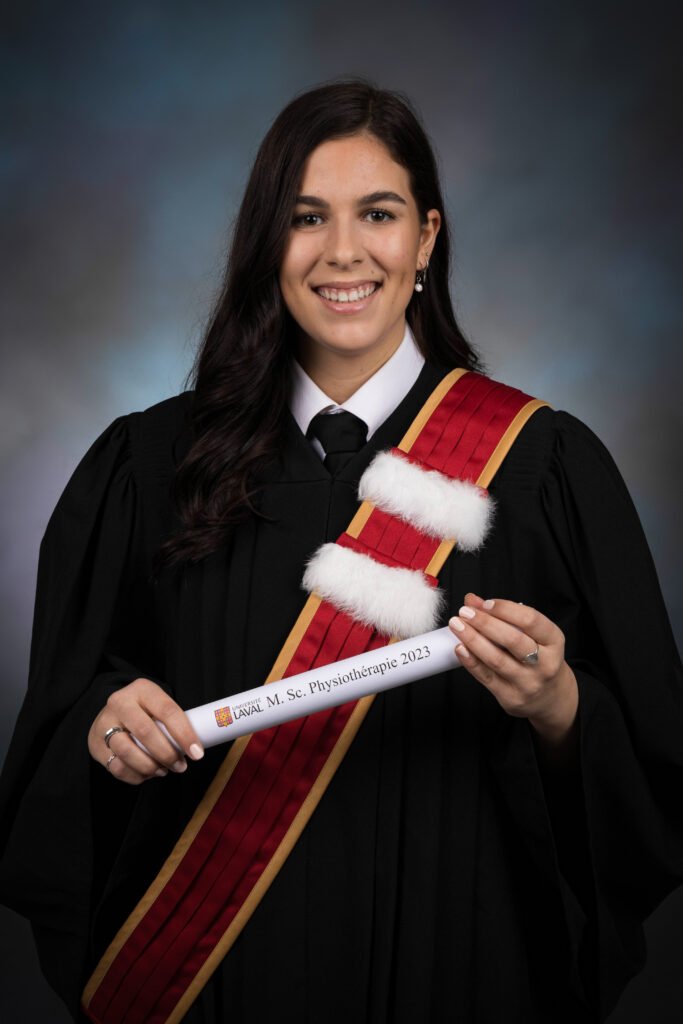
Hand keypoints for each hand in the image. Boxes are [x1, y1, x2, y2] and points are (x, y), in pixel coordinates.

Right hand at [88, 678, 203, 784]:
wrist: (113, 713)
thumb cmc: (146, 712)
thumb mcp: (158, 706)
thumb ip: (173, 722)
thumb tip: (198, 746)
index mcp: (142, 689)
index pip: (167, 711)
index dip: (184, 734)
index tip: (197, 754)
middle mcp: (120, 702)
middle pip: (145, 732)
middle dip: (167, 754)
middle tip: (180, 766)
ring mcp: (104, 723)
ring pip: (127, 751)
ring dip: (150, 767)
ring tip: (163, 770)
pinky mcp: (95, 744)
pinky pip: (116, 767)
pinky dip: (136, 776)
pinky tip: (146, 773)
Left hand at [448, 593, 578, 745]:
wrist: (550, 696)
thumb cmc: (538, 657)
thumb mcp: (532, 634)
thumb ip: (505, 616)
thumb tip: (472, 600)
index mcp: (554, 642)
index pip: (531, 621)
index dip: (506, 609)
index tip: (485, 603)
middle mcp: (545, 664)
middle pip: (512, 640)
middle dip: (485, 623)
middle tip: (465, 612)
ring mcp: (528, 683)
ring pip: (497, 660)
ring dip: (473, 640)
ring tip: (457, 625)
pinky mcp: (510, 697)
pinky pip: (486, 677)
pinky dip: (470, 661)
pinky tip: (460, 647)